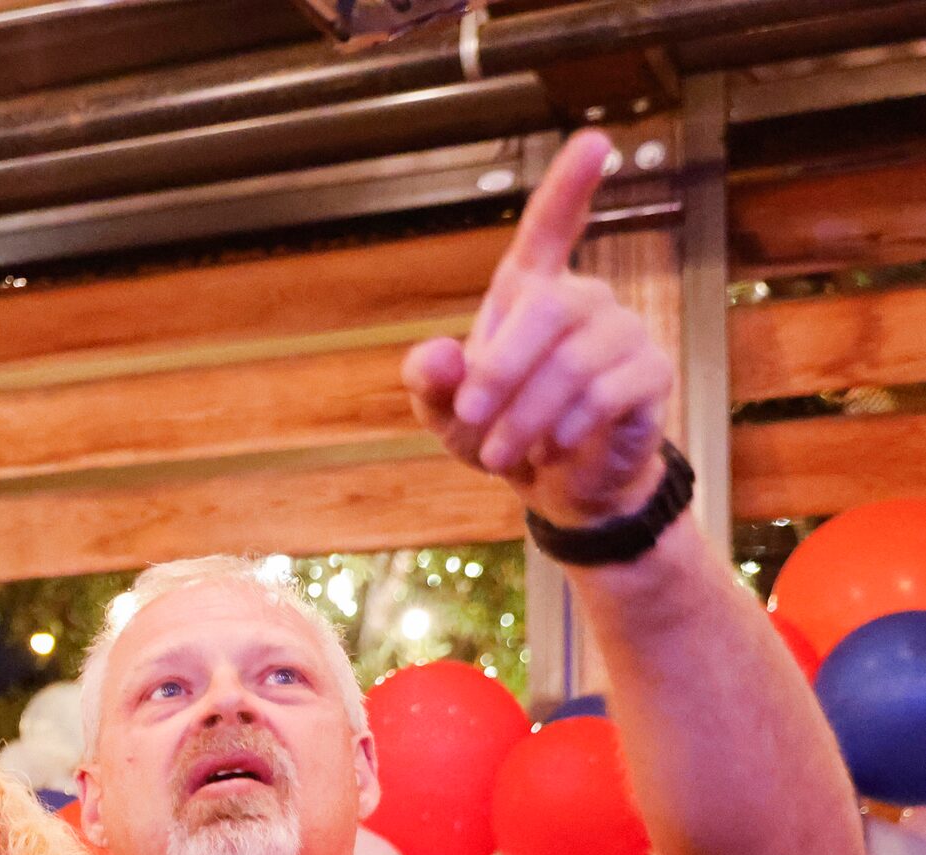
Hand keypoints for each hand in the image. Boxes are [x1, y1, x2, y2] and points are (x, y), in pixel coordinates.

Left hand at [403, 130, 674, 529]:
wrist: (556, 483)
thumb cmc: (500, 431)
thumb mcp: (448, 413)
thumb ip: (432, 382)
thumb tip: (435, 355)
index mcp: (531, 293)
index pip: (551, 228)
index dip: (570, 185)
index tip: (593, 142)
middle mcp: (584, 301)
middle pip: (549, 308)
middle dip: (502, 368)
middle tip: (470, 419)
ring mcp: (624, 333)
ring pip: (576, 362)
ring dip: (528, 415)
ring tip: (500, 452)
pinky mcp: (651, 374)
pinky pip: (611, 391)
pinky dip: (570, 426)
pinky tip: (554, 446)